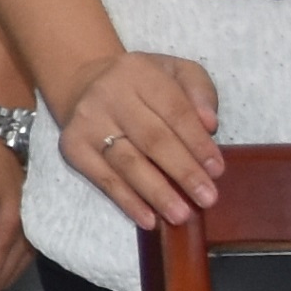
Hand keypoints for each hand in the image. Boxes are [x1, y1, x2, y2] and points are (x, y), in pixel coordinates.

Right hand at [48, 48, 226, 234]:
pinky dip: (127, 201)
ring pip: (127, 162)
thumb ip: (199, 91)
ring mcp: (87, 122)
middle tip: (207, 198)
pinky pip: (103, 178)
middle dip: (183, 172)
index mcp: (139, 72)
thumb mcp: (175, 72)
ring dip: (156, 192)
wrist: (83, 83)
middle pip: (152, 139)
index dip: (197, 142)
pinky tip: (148, 218)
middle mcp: (109, 95)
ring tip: (181, 215)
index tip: (218, 170)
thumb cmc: (140, 83)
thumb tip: (209, 125)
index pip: (174, 110)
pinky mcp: (72, 146)